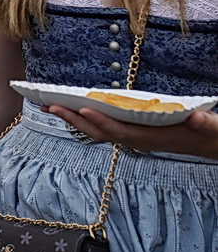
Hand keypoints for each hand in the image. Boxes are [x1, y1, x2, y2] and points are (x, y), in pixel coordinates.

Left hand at [49, 104, 217, 160]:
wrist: (211, 144)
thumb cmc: (208, 133)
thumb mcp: (209, 127)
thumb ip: (203, 123)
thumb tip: (197, 118)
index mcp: (152, 138)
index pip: (121, 131)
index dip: (101, 122)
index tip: (82, 110)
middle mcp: (138, 140)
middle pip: (100, 132)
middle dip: (75, 120)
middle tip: (49, 106)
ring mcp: (133, 138)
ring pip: (98, 131)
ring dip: (75, 120)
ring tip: (51, 107)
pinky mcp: (132, 134)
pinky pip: (104, 128)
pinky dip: (87, 119)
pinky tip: (73, 111)